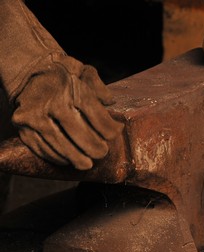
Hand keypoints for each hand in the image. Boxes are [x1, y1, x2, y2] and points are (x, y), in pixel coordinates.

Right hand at [11, 54, 123, 169]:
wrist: (28, 72)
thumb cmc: (62, 74)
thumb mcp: (84, 72)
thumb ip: (99, 87)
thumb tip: (110, 103)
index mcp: (72, 89)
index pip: (97, 117)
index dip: (110, 130)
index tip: (115, 134)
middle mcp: (53, 103)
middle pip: (80, 135)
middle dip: (95, 148)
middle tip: (102, 153)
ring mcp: (35, 117)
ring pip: (61, 145)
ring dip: (76, 158)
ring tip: (87, 164)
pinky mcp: (24, 128)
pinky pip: (43, 148)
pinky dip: (57, 157)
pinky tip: (67, 159)